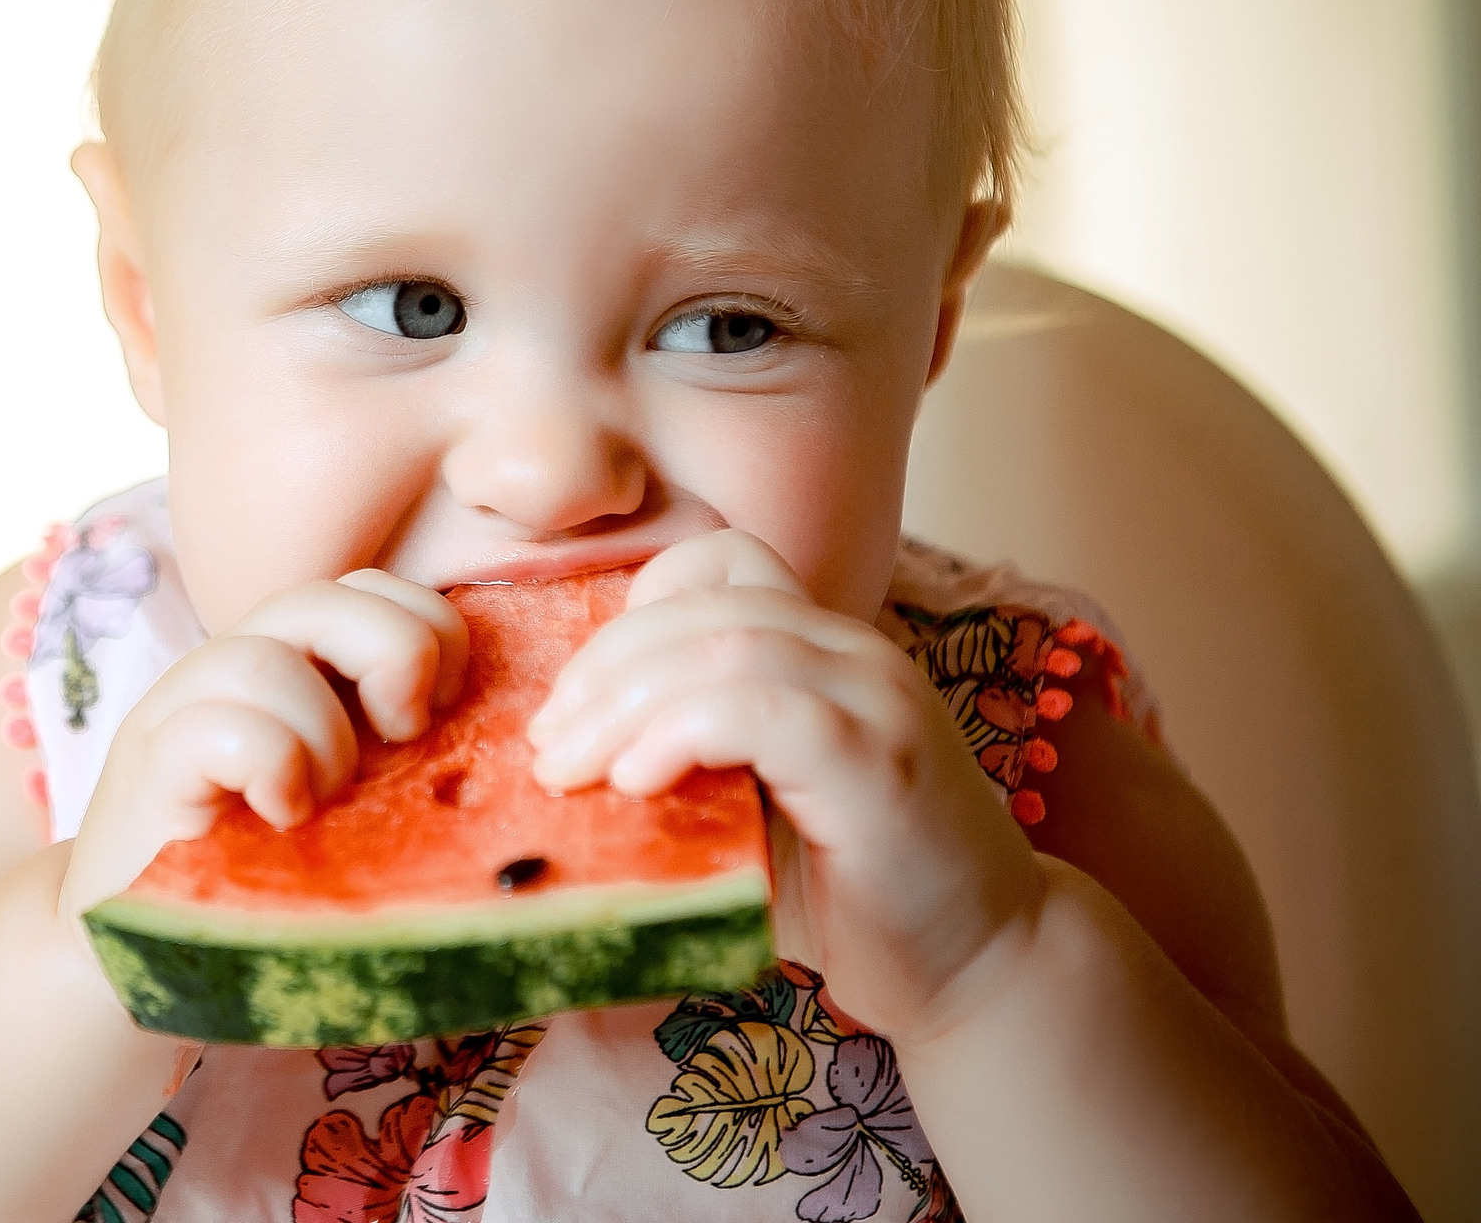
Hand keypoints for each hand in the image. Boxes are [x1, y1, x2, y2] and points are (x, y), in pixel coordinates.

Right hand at [58, 571, 467, 922]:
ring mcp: (179, 713)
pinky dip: (270, 766)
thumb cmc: (265, 892)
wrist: (134, 963)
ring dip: (321, 735)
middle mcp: (234, 673)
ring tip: (323, 804)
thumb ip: (407, 769)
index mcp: (294, 673)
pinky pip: (214, 726)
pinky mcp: (147, 771)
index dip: (429, 630)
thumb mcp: (353, 814)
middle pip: (322, 593)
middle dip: (393, 653)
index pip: (371, 589)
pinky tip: (280, 819)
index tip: (446, 717)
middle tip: (404, 740)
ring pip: (262, 655)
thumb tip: (519, 765)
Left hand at [526, 529, 1045, 1038]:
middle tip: (547, 742)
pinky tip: (633, 783)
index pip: (723, 561)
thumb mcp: (754, 805)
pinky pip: (761, 709)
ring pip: (725, 645)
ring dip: (626, 702)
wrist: (981, 967)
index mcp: (828, 648)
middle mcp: (858, 654)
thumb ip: (690, 758)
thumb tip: (566, 756)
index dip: (634, 608)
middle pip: (705, 605)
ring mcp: (877, 700)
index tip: (578, 696)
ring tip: (569, 768)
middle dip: (603, 666)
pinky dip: (679, 733)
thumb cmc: (853, 893)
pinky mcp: (878, 761)